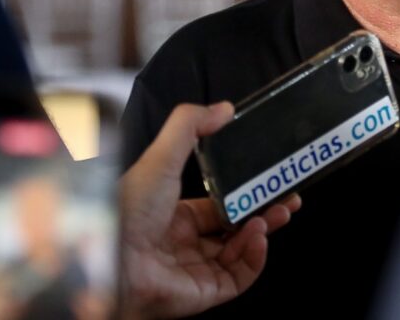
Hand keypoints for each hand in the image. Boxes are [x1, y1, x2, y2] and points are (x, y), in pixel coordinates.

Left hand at [119, 102, 299, 318]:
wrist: (111, 256)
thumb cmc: (129, 207)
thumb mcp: (161, 156)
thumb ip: (190, 126)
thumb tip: (224, 108)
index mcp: (176, 215)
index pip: (221, 205)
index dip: (248, 193)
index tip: (271, 181)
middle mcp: (186, 244)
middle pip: (237, 229)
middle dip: (265, 213)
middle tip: (288, 199)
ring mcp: (196, 269)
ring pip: (242, 253)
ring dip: (263, 231)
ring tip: (275, 214)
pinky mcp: (204, 292)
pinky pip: (239, 278)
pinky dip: (255, 258)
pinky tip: (260, 238)